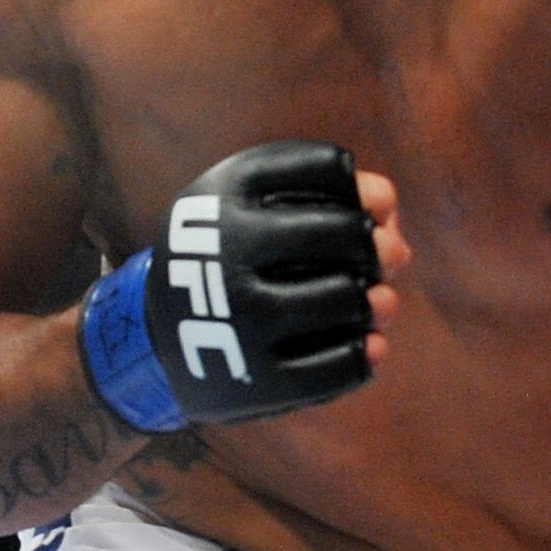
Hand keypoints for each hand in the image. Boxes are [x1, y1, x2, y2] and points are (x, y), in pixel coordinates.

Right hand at [79, 141, 402, 432]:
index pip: (329, 169)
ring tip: (378, 302)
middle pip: (347, 234)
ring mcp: (239, 318)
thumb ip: (331, 190)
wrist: (160, 334)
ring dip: (380, 301)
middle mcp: (226, 249)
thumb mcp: (254, 202)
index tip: (366, 209)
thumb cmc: (233, 251)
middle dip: (377, 246)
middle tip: (385, 258)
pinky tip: (369, 344)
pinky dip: (367, 354)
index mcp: (226, 191)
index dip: (366, 190)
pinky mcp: (254, 381)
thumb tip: (390, 205)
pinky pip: (337, 369)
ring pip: (347, 299)